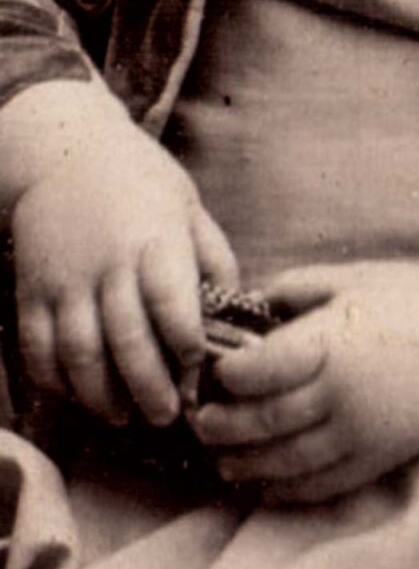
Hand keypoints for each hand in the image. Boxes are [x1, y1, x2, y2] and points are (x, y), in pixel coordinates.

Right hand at [3, 84, 238, 426]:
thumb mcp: (188, 205)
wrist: (62, 151)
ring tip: (122, 416)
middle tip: (165, 417)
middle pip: (128, 341)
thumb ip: (212, 257)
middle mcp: (109, 264)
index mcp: (156, 241)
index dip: (187, 350)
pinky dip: (54, 379)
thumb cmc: (139, 178)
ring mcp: (65, 280)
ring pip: (79, 353)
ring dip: (101, 395)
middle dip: (149, 389)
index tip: (198, 377)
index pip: (174, 306)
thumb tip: (236, 307)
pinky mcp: (31, 290)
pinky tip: (76, 394)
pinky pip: (37, 346)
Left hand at [190, 259, 418, 502]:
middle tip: (201, 423)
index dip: (226, 376)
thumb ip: (293, 291)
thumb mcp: (350, 279)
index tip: (213, 374)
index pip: (259, 370)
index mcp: (333, 342)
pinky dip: (285, 490)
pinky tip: (262, 483)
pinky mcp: (378, 457)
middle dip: (222, 426)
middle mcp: (343, 392)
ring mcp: (361, 431)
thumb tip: (243, 307)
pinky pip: (322, 484)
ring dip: (245, 464)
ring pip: (286, 460)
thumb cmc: (408, 300)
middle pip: (264, 421)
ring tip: (222, 460)